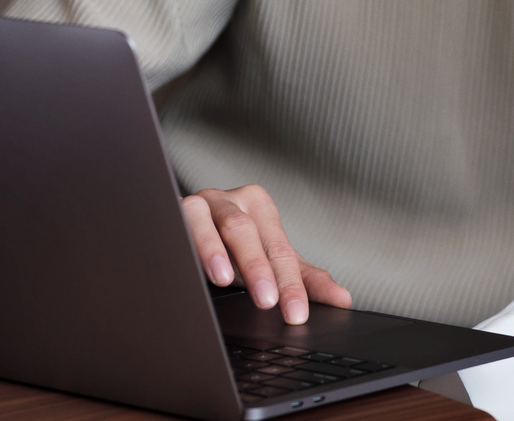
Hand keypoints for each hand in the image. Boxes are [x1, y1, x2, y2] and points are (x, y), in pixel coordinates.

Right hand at [180, 183, 351, 321]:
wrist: (182, 231)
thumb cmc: (229, 248)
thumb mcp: (266, 262)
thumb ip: (303, 279)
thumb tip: (343, 301)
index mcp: (260, 207)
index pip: (280, 248)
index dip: (291, 283)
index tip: (296, 315)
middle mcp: (231, 199)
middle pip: (248, 232)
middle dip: (259, 269)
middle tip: (269, 303)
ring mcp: (200, 203)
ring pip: (211, 222)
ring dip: (217, 250)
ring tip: (225, 279)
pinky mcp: (171, 211)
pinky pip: (177, 223)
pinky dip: (184, 243)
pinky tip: (186, 264)